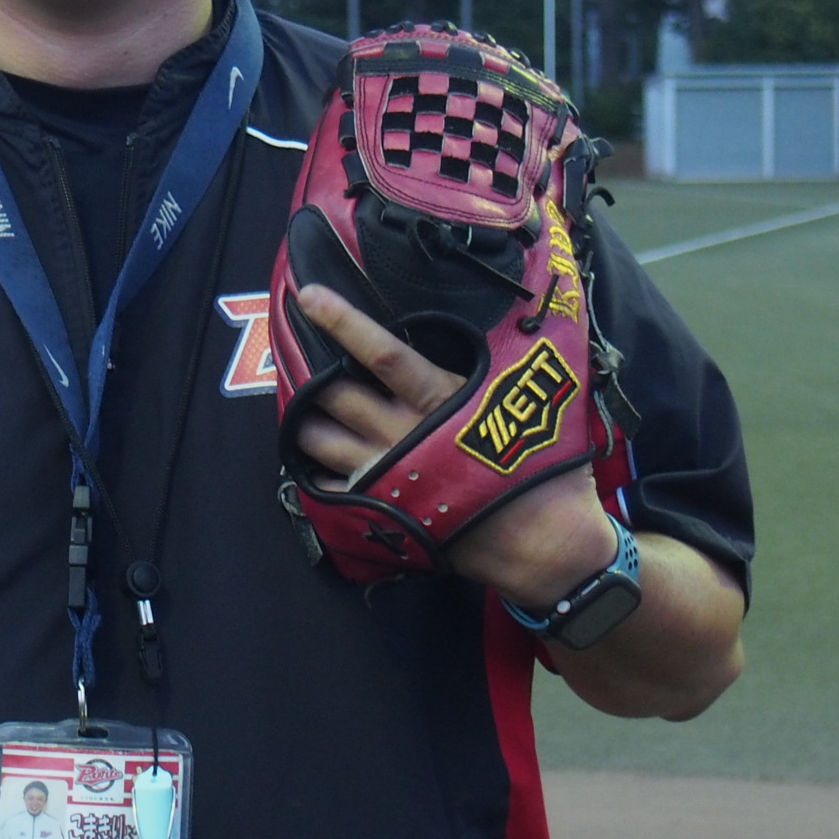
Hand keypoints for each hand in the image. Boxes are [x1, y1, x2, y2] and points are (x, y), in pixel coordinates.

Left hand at [289, 283, 617, 606]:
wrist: (542, 541)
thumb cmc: (543, 466)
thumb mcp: (521, 402)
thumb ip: (494, 364)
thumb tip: (499, 326)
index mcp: (439, 400)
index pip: (382, 353)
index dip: (343, 322)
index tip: (309, 297)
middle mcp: (404, 433)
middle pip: (335, 394)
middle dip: (309, 376)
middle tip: (296, 360)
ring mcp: (387, 474)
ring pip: (321, 440)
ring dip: (305, 423)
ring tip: (302, 411)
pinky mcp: (382, 511)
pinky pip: (329, 489)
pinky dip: (316, 474)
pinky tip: (315, 465)